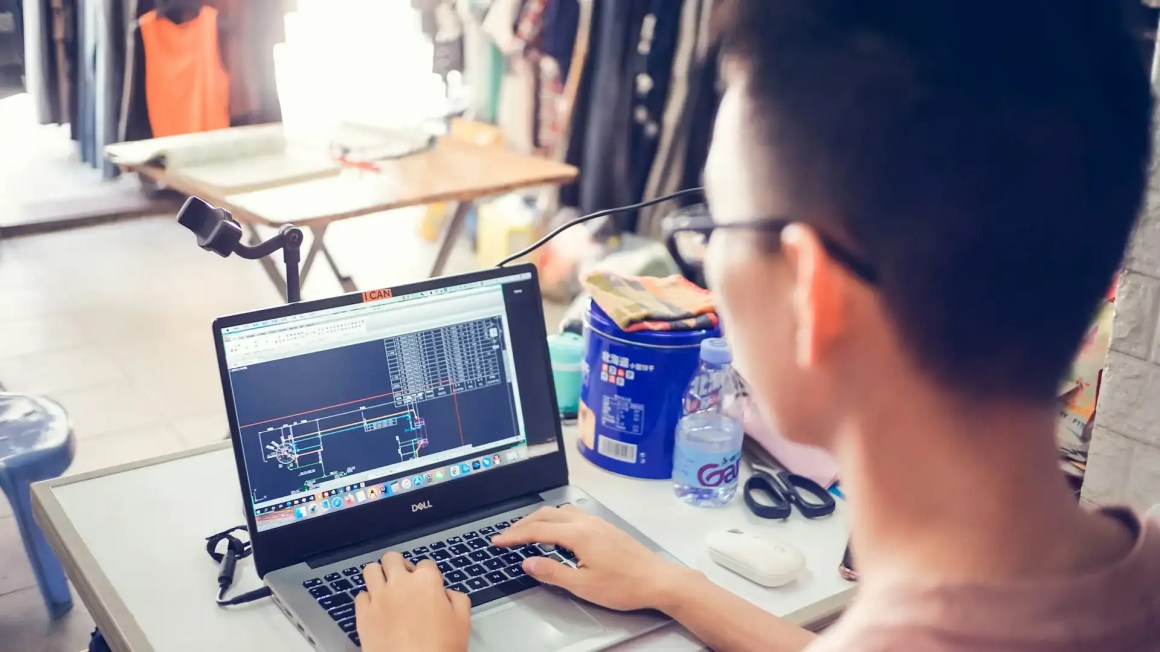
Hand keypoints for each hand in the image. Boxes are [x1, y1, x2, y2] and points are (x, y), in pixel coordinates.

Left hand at [356, 552, 469, 651]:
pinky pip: (360, 596)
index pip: (426, 564)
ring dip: (379, 576)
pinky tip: (376, 610)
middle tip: (404, 582)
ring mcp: (378, 597)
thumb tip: (447, 594)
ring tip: (386, 590)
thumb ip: (457, 600)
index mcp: (426, 581)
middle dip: (399, 567)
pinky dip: (368, 600)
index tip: (429, 588)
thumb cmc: (441, 648)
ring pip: (371, 569)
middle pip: (392, 558)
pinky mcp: (363, 614)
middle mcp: (400, 582)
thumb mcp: (463, 622)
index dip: (428, 576)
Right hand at [491, 505, 689, 610]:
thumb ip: (552, 572)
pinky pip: (573, 515)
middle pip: (547, 515)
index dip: (514, 535)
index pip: (537, 530)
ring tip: (527, 532)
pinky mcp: (606, 528)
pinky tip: (556, 533)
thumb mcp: (583, 585)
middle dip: (523, 524)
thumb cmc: (624, 585)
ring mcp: (598, 523)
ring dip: (540, 519)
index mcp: (579, 534)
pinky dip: (556, 520)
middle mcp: (587, 523)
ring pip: (561, 512)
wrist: (658, 580)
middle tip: (507, 535)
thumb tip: (529, 563)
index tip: (498, 540)